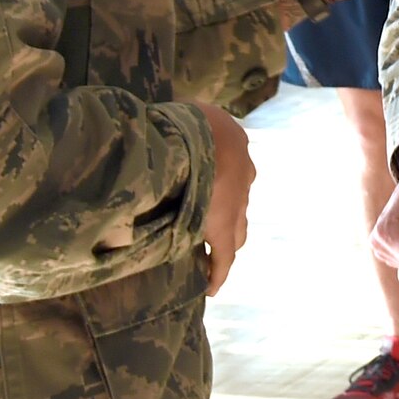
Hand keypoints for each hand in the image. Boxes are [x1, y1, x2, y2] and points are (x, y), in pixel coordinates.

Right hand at [191, 101, 252, 296]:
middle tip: (207, 227)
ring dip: (224, 240)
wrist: (199, 134)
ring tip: (207, 255)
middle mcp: (243, 173)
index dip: (219, 183)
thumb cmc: (187, 117)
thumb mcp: (188, 112)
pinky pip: (223, 256)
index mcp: (234, 143)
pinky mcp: (224, 226)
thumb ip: (180, 121)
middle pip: (239, 202)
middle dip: (226, 214)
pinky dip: (217, 271)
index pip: (231, 170)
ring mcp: (237, 202)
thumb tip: (155, 119)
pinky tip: (210, 286)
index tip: (207, 193)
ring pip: (235, 229)